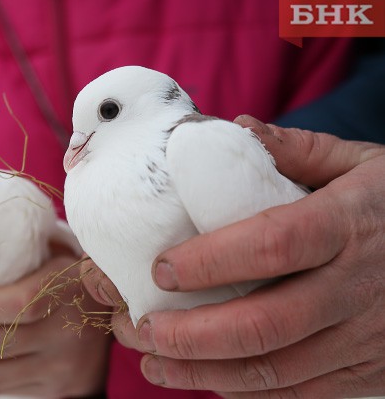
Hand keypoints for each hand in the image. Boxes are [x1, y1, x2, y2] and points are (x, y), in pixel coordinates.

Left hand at [83, 115, 384, 396]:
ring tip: (152, 362)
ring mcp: (367, 338)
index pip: (272, 245)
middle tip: (140, 327)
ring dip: (203, 373)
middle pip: (265, 324)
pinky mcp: (370, 373)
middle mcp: (358, 287)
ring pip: (275, 371)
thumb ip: (300, 150)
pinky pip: (300, 393)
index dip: (210, 262)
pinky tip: (205, 378)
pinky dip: (245, 392)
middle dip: (190, 335)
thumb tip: (236, 129)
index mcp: (349, 225)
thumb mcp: (363, 164)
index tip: (160, 269)